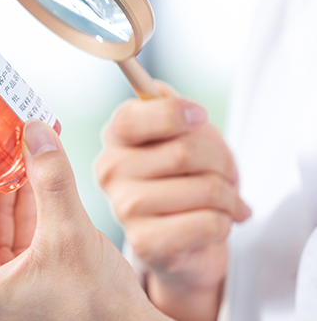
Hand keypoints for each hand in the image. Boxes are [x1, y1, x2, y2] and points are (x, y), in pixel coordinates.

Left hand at [0, 119, 171, 320]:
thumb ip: (51, 180)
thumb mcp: (71, 235)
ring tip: (15, 151)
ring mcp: (6, 289)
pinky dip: (26, 206)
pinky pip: (18, 236)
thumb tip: (35, 133)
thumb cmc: (100, 313)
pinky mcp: (30, 283)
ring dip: (6, 188)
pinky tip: (33, 177)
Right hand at [96, 83, 250, 320]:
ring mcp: (123, 208)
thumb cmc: (184, 177)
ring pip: (204, 189)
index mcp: (115, 137)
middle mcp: (110, 170)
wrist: (183, 238)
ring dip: (230, 196)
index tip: (200, 116)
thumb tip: (168, 98)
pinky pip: (208, 223)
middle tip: (229, 173)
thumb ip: (172, 109)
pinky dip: (226, 222)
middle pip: (184, 152)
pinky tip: (219, 222)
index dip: (175, 113)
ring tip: (228, 201)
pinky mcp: (144, 242)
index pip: (132, 119)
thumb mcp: (181, 133)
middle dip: (223, 161)